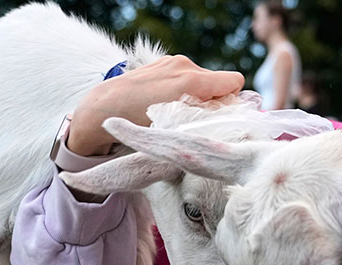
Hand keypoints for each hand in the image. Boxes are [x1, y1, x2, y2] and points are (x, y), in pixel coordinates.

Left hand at [68, 55, 243, 155]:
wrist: (104, 110)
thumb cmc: (140, 124)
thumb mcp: (180, 126)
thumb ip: (210, 116)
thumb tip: (237, 112)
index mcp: (191, 79)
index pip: (234, 81)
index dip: (231, 101)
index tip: (219, 116)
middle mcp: (184, 64)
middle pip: (218, 81)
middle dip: (213, 100)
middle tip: (195, 120)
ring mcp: (171, 61)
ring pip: (201, 79)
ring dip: (196, 96)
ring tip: (175, 112)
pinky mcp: (161, 62)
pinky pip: (184, 75)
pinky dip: (181, 89)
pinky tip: (164, 102)